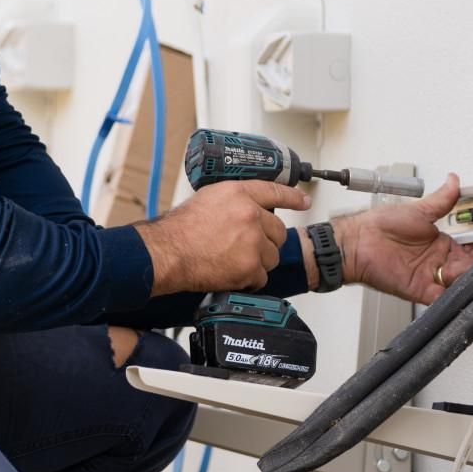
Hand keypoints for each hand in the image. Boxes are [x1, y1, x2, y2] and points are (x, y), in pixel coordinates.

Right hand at [136, 181, 310, 295]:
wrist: (169, 252)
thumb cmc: (180, 229)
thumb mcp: (208, 199)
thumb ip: (233, 201)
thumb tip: (248, 209)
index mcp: (238, 194)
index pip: (274, 192)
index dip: (292, 197)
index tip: (303, 201)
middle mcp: (250, 214)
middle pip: (278, 231)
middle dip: (266, 241)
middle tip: (245, 246)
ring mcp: (252, 241)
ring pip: (272, 256)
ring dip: (258, 261)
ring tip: (233, 260)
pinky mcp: (250, 266)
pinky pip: (262, 276)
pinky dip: (249, 279)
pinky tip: (231, 273)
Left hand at [333, 173, 472, 304]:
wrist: (357, 241)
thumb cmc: (380, 225)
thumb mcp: (417, 210)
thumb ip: (441, 200)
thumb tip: (454, 180)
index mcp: (440, 243)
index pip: (472, 248)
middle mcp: (438, 261)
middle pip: (470, 266)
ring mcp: (431, 276)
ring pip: (461, 281)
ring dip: (470, 274)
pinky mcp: (422, 291)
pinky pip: (444, 297)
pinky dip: (455, 293)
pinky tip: (461, 282)